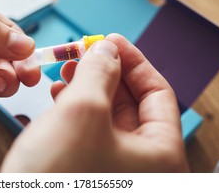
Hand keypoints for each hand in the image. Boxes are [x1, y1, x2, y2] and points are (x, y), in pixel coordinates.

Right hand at [1, 34, 188, 171]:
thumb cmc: (58, 177)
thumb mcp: (83, 111)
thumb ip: (100, 72)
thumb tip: (107, 50)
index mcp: (161, 155)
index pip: (158, 94)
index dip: (134, 61)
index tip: (112, 40)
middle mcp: (143, 166)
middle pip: (132, 104)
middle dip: (106, 73)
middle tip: (85, 52)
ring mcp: (115, 170)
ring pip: (108, 116)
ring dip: (88, 88)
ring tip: (67, 71)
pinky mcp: (89, 171)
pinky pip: (90, 131)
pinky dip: (76, 108)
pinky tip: (58, 95)